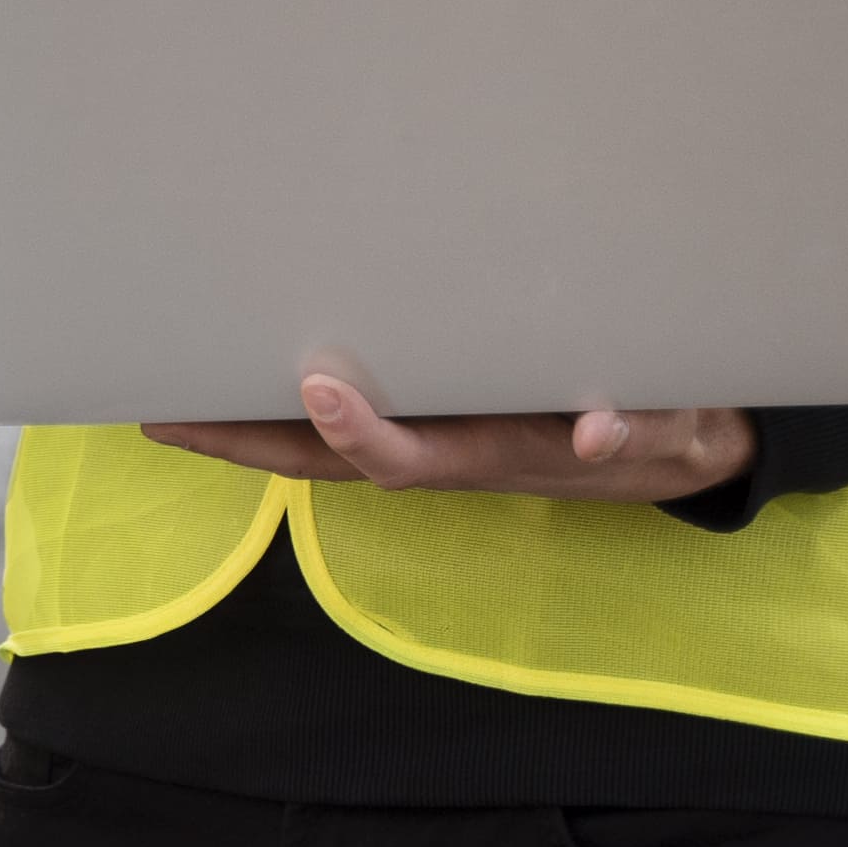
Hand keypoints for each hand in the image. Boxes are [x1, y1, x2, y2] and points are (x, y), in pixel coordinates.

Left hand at [137, 366, 754, 503]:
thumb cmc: (668, 424)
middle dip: (249, 443)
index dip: (360, 432)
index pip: (410, 455)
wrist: (682, 448)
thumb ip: (639, 427)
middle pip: (331, 460)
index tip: (317, 386)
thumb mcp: (672, 425)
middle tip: (165, 414)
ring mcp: (435, 439)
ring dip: (248, 429)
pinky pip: (348, 424)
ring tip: (169, 399)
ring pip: (325, 445)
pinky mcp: (436, 416)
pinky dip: (286, 417)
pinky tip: (229, 390)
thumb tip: (595, 434)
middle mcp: (449, 451)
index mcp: (499, 453)